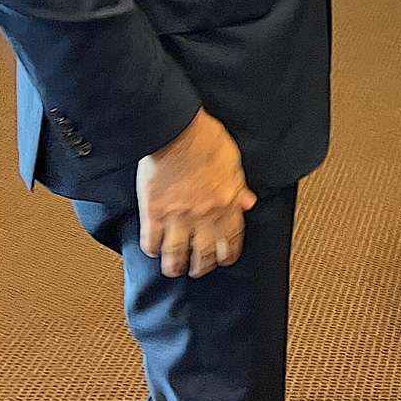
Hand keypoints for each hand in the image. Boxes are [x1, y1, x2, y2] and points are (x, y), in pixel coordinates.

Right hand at [137, 109, 256, 278]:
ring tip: (175, 269)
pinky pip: (152, 240)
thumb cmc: (205, 139)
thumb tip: (247, 202)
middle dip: (203, 266)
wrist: (176, 130)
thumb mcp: (233, 162)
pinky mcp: (153, 211)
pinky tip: (153, 251)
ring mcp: (177, 216)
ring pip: (177, 253)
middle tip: (199, 270)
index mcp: (226, 202)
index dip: (229, 253)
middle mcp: (203, 214)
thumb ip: (239, 186)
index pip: (232, 237)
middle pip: (205, 252)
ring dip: (176, 265)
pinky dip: (152, 249)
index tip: (226, 259)